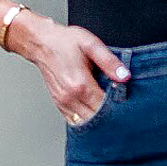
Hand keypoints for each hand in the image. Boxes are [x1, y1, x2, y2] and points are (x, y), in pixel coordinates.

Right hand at [8, 12, 128, 122]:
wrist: (40, 43)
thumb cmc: (64, 42)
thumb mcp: (90, 45)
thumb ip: (109, 61)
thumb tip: (124, 76)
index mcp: (80, 84)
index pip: (104, 106)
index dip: (118, 107)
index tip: (126, 102)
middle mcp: (70, 97)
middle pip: (96, 119)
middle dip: (110, 116)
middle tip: (121, 108)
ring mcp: (63, 103)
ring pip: (86, 123)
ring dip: (98, 120)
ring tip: (109, 111)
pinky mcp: (59, 105)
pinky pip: (76, 121)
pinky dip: (87, 119)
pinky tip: (94, 111)